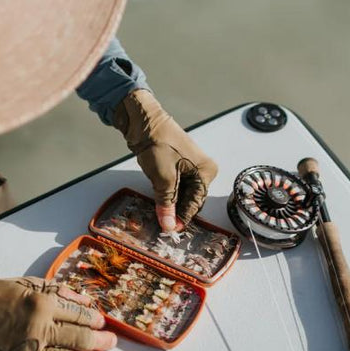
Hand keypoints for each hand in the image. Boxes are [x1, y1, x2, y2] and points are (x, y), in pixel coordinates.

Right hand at [0, 277, 115, 350]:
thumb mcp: (27, 283)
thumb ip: (59, 292)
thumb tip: (87, 301)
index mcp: (42, 304)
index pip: (81, 315)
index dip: (97, 321)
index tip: (103, 323)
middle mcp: (38, 329)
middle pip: (81, 340)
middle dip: (101, 342)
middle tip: (110, 343)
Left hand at [113, 89, 218, 231]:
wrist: (143, 121)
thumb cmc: (158, 144)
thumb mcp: (163, 178)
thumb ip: (166, 203)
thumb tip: (168, 225)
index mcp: (205, 171)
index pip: (196, 203)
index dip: (182, 217)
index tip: (169, 229)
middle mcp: (201, 170)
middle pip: (190, 199)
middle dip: (176, 211)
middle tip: (162, 224)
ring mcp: (189, 167)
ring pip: (181, 193)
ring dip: (170, 203)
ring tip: (158, 214)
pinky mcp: (177, 165)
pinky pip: (175, 186)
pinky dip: (166, 194)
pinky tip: (158, 201)